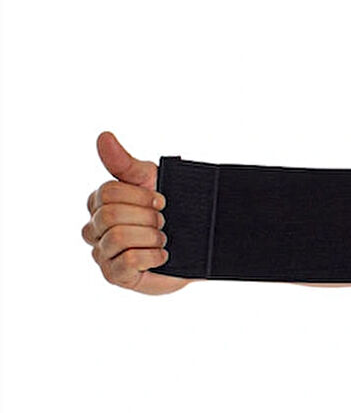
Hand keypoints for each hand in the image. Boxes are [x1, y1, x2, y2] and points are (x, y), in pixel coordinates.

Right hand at [82, 130, 190, 293]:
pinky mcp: (115, 276)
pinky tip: (163, 255)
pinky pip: (126, 262)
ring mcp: (102, 254)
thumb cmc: (169, 209)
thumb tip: (103, 137)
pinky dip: (151, 256)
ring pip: (117, 237)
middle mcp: (94, 229)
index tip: (162, 200)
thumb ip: (125, 163)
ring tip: (163, 238)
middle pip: (109, 215)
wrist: (195, 243)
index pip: (107, 192)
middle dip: (145, 216)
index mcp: (98, 203)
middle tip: (163, 221)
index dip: (140, 195)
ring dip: (150, 236)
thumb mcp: (150, 180)